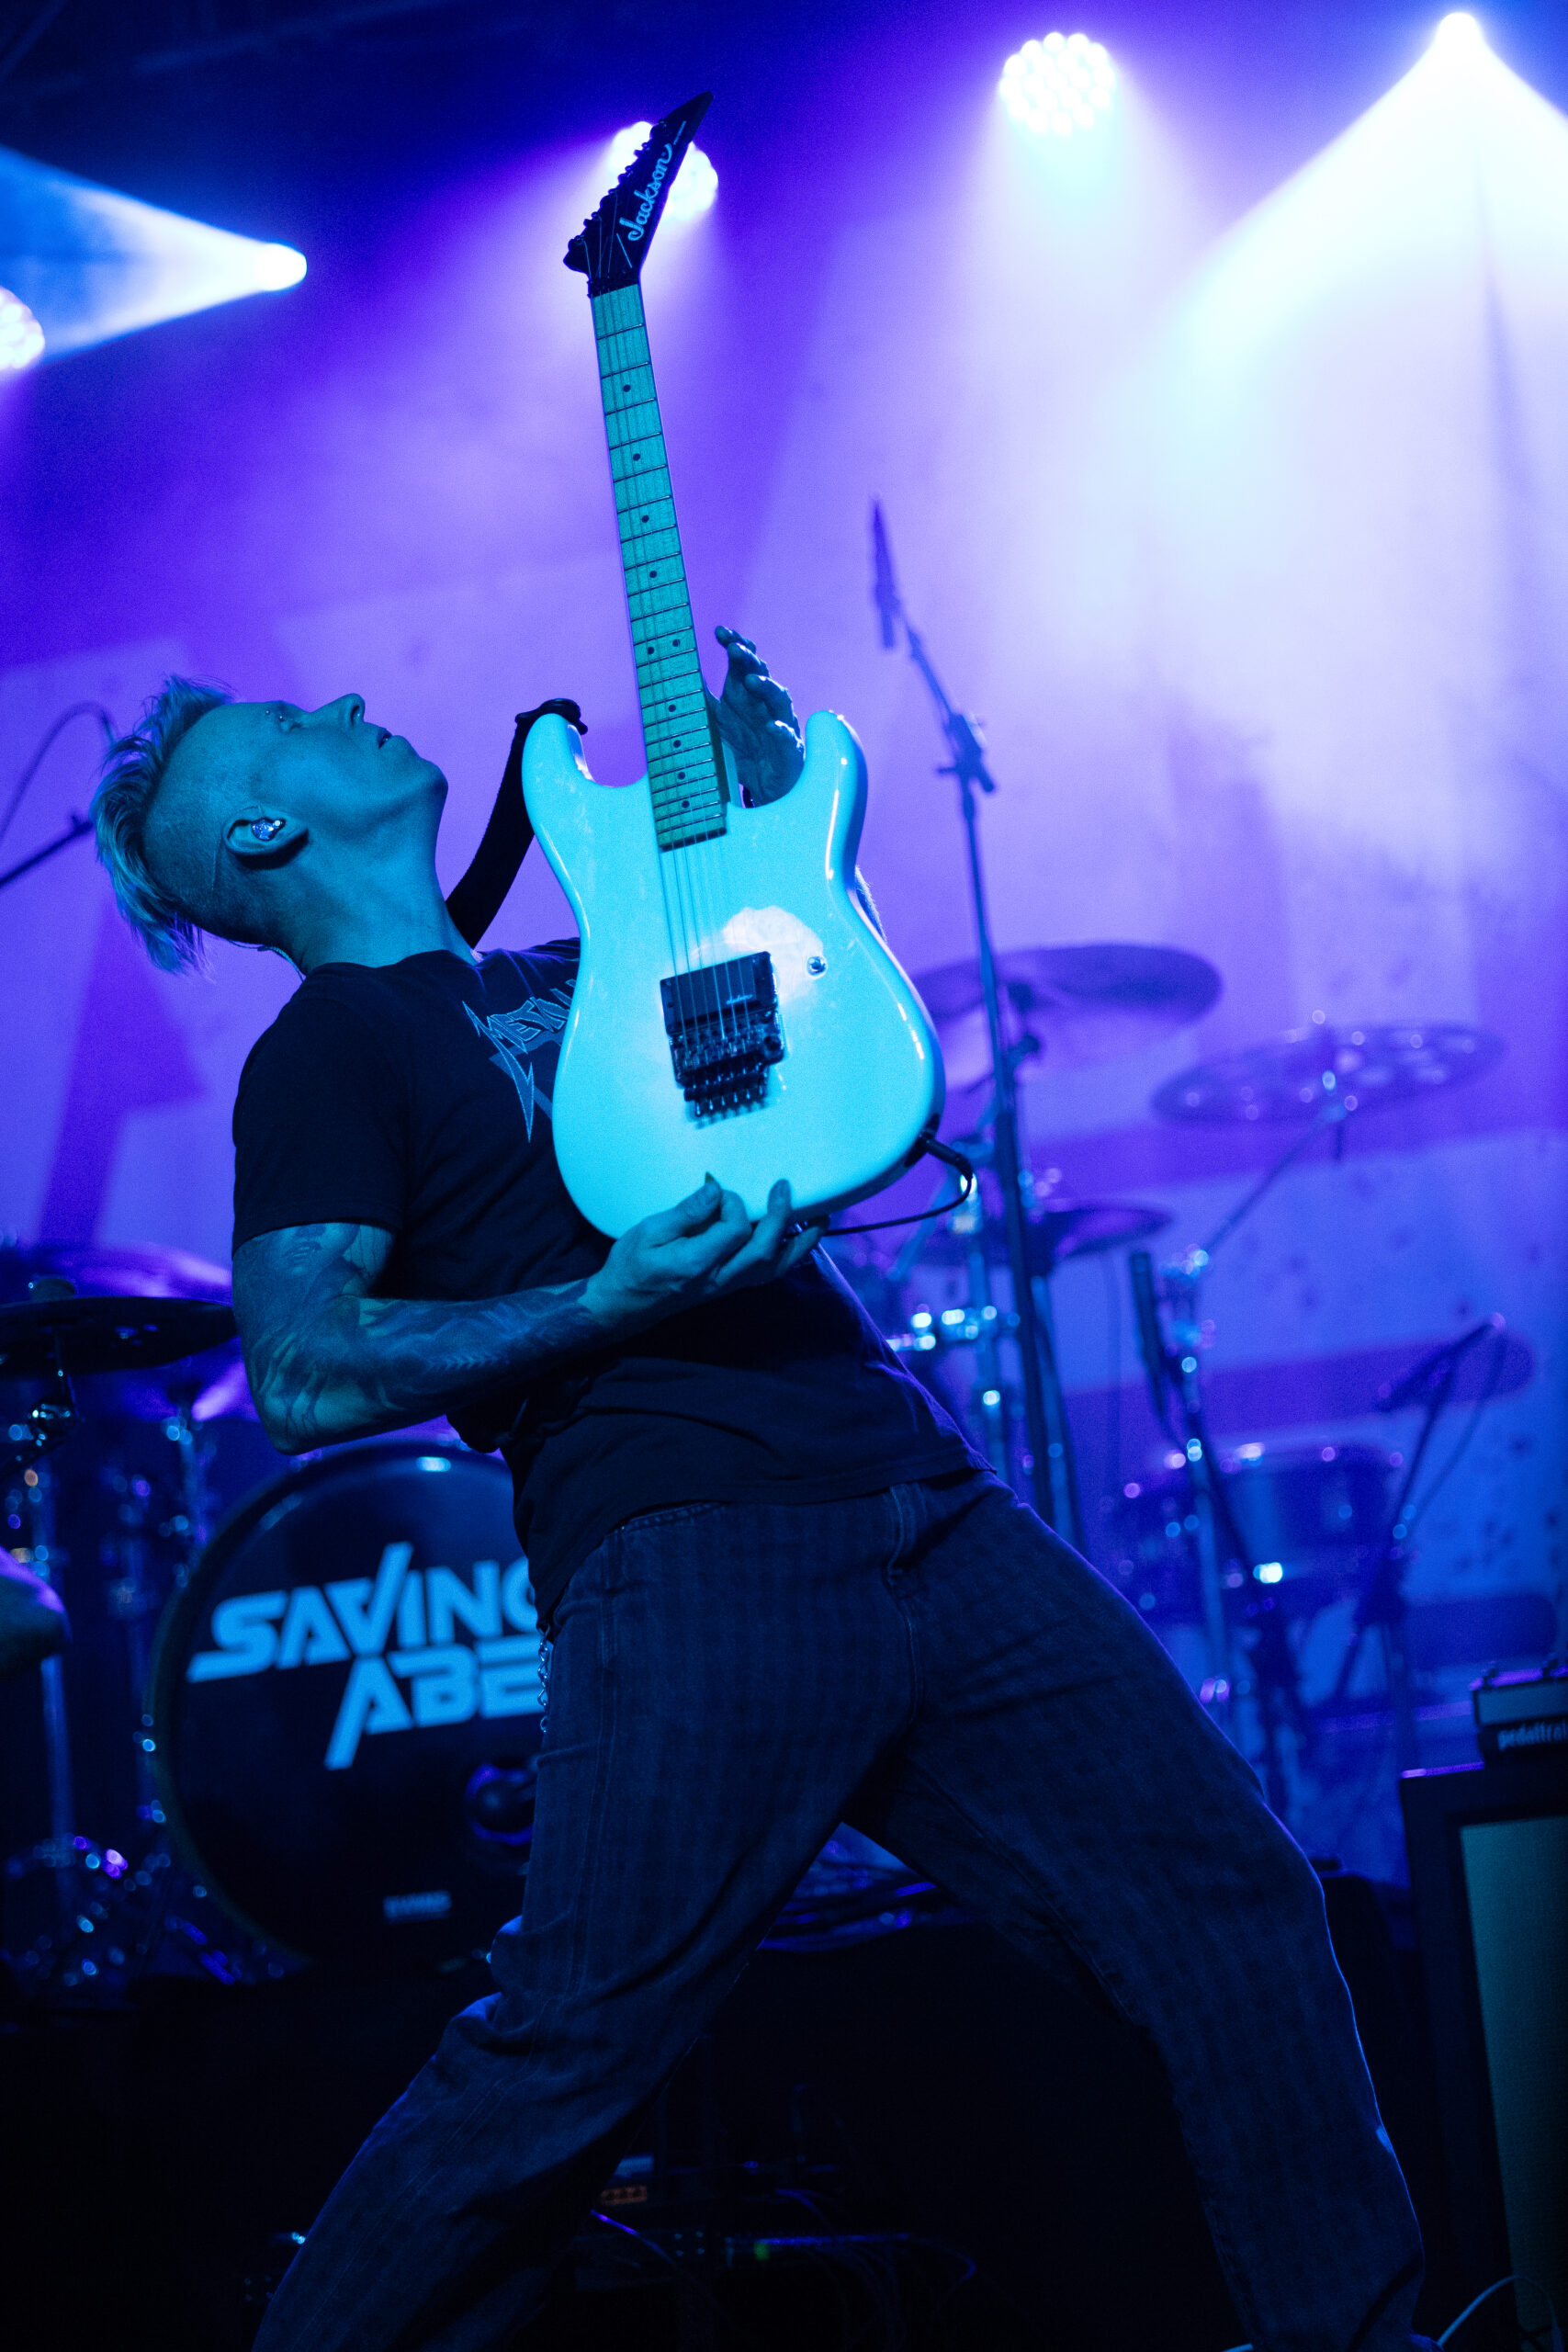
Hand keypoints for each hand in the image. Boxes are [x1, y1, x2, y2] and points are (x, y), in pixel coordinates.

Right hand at [585, 1177, 824, 1330]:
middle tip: (784, 1186)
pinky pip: (768, 1273)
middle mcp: (719, 1279)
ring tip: (820, 1219)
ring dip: (801, 1244)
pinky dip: (788, 1255)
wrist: (623, 1306)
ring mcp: (728, 1286)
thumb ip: (685, 1213)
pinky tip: (795, 1239)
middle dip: (781, 1217)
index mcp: (697, 1263)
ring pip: (775, 1268)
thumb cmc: (630, 1267)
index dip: (733, 1204)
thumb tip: (716, 1191)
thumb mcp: (647, 1233)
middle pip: (765, 1252)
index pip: (734, 1230)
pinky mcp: (730, 1286)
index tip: (720, 1190)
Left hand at [707, 626, 804, 806]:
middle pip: (759, 673)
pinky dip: (780, 730)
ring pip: (778, 699)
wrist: (764, 785)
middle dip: (748, 659)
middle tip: (734, 648)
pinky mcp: (789, 748)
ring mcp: (779, 723)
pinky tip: (772, 727)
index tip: (720, 631)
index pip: (741, 662)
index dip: (734, 644)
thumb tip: (674, 677)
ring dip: (766, 687)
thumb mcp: (714, 723)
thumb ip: (699, 701)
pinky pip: (787, 736)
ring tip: (753, 681)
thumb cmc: (741, 749)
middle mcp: (763, 703)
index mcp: (744, 694)